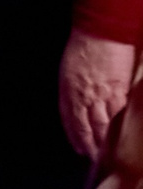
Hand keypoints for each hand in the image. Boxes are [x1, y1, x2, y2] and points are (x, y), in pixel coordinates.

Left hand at [62, 30, 135, 158]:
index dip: (73, 135)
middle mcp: (82, 95)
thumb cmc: (83, 46)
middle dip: (89, 143)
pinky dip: (119, 128)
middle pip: (85, 126)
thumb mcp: (69, 67)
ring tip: (107, 152)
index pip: (68, 118)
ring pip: (103, 125)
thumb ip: (73, 88)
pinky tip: (121, 136)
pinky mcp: (119, 91)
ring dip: (104, 141)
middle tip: (93, 157)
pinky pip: (118, 114)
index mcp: (67, 88)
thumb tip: (78, 103)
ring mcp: (101, 94)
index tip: (78, 147)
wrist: (101, 31)